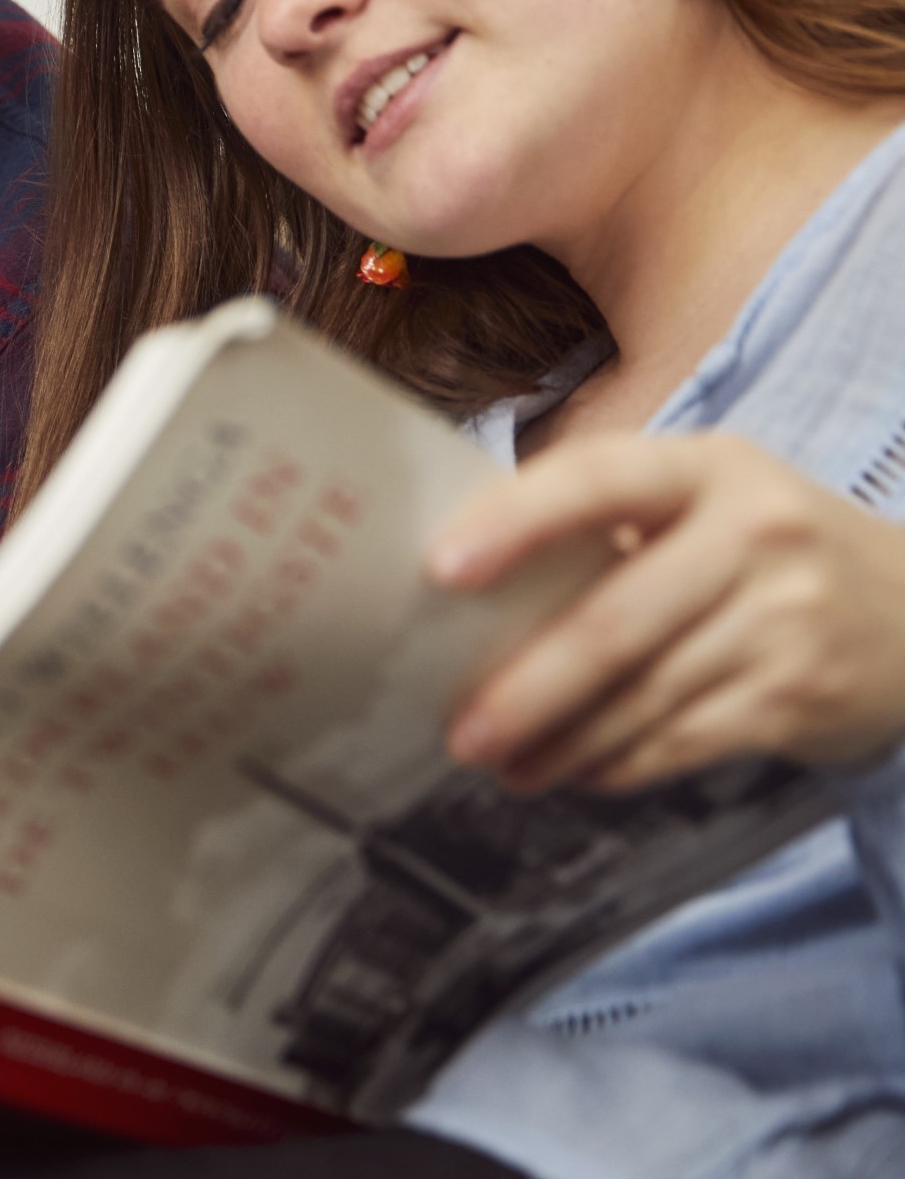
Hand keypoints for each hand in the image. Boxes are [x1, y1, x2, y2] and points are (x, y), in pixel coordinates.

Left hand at [430, 431, 904, 789]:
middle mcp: (754, 536)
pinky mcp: (798, 696)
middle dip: (524, 687)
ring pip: (641, 696)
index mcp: (709, 469)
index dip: (517, 521)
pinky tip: (572, 772)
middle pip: (613, 621)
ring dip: (559, 741)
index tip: (443, 568)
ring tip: (498, 762)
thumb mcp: (709, 500)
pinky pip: (682, 741)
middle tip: (458, 729)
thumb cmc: (767, 549)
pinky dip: (615, 763)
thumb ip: (608, 523)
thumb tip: (465, 586)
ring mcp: (784, 620)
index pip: (599, 481)